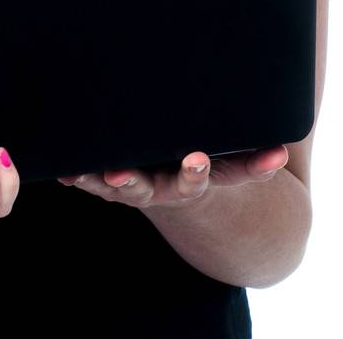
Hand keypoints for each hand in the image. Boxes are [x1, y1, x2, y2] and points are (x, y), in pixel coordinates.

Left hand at [56, 145, 289, 209]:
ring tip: (76, 173)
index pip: (196, 181)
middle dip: (130, 182)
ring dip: (91, 180)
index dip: (196, 172)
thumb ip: (255, 163)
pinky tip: (60, 170)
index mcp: (190, 184)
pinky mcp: (105, 180)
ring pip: (107, 186)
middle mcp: (157, 189)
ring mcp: (129, 186)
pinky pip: (88, 179)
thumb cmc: (205, 164)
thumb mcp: (231, 167)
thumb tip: (282, 153)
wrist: (179, 182)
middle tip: (119, 175)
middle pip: (142, 189)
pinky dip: (74, 175)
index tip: (197, 158)